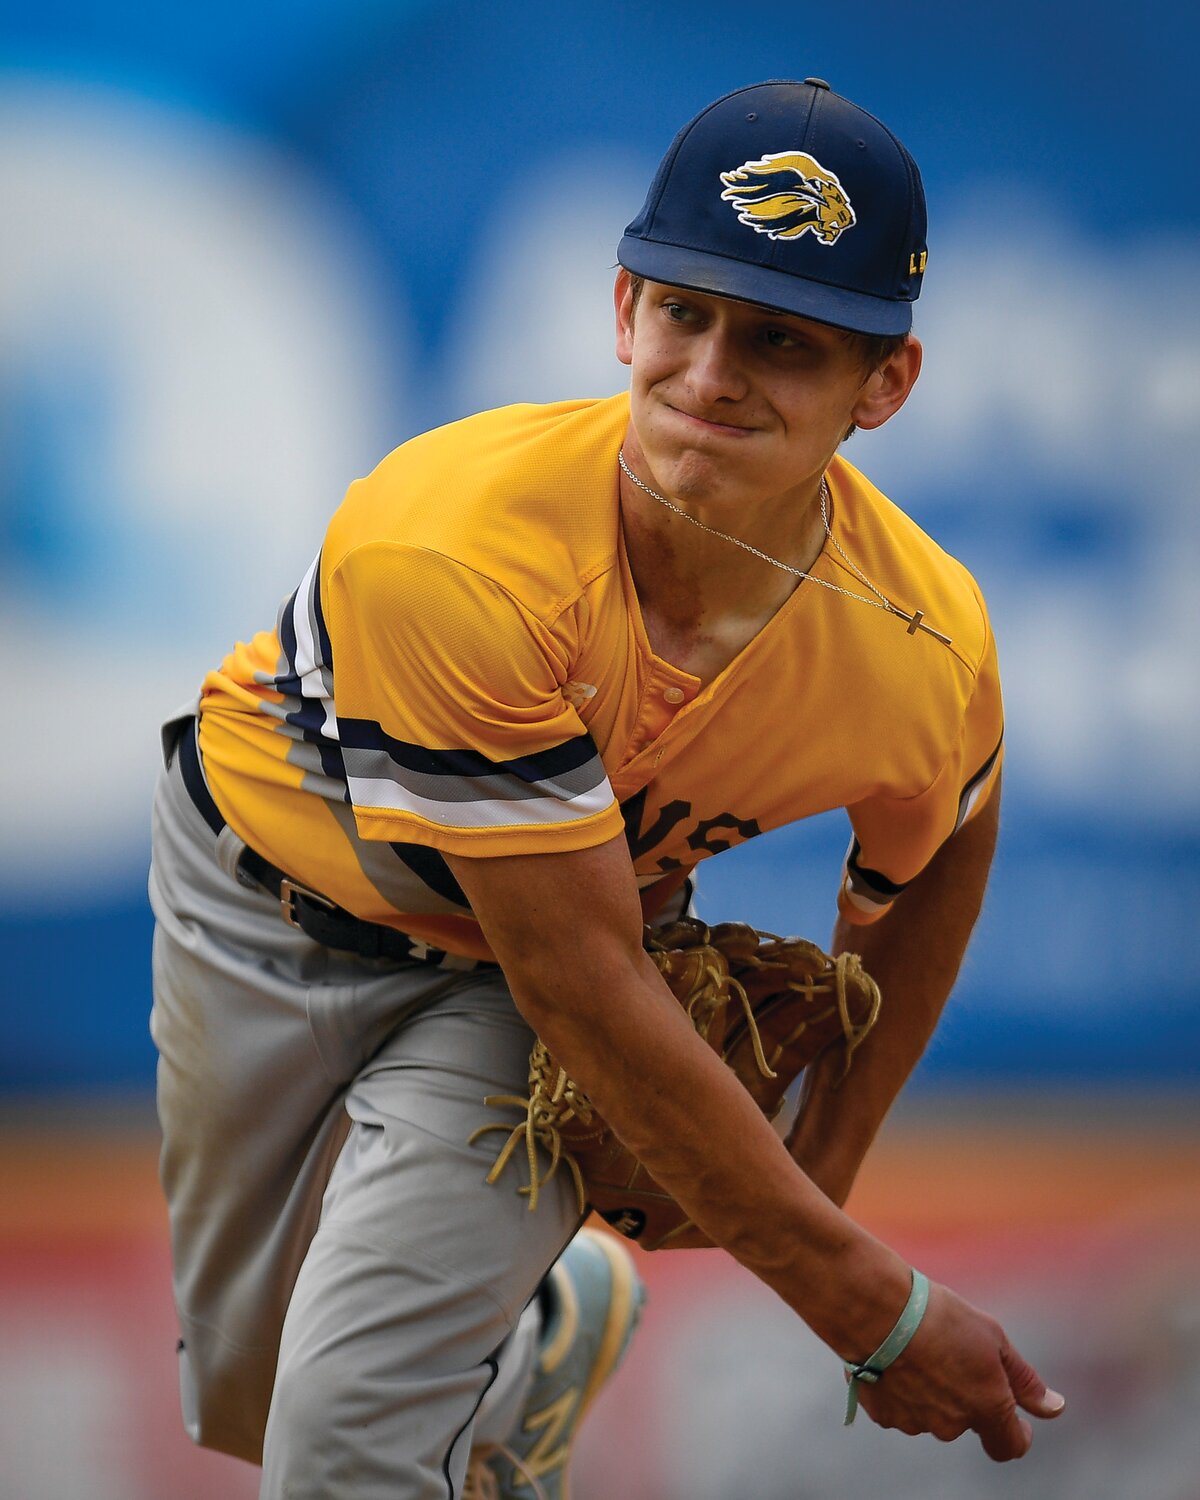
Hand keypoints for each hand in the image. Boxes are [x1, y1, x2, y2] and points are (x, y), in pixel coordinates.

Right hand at [852, 1280, 1064, 1459]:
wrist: (876, 1310)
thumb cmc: (939, 1317)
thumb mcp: (992, 1337)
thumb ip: (1024, 1380)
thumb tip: (1055, 1408)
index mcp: (986, 1407)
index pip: (1010, 1446)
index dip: (1014, 1433)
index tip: (1012, 1417)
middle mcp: (952, 1425)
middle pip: (967, 1421)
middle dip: (964, 1396)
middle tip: (950, 1353)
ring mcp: (915, 1422)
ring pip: (931, 1413)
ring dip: (931, 1392)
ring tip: (917, 1349)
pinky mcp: (883, 1414)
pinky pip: (900, 1407)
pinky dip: (901, 1390)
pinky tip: (893, 1357)